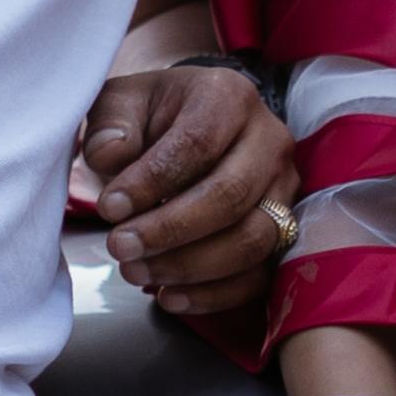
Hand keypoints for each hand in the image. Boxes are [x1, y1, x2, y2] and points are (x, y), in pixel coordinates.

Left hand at [76, 61, 297, 323]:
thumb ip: (110, 125)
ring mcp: (285, 189)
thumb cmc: (152, 119)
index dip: (152, 181)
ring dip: (190, 266)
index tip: (108, 209)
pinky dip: (214, 294)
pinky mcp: (286, 231)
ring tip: (136, 272)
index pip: (197, 143)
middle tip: (119, 248)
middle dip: (170, 230)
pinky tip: (168, 297)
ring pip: (253, 240)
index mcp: (229, 98)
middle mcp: (270, 140)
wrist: (189, 130)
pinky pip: (261, 274)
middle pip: (231, 195)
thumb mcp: (122, 105)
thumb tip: (111, 155)